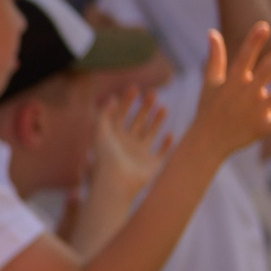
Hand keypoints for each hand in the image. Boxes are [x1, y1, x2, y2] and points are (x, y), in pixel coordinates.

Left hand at [85, 90, 171, 211]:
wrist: (116, 183)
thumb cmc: (106, 158)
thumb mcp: (100, 132)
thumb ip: (104, 114)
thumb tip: (112, 98)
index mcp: (114, 137)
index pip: (121, 114)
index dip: (127, 101)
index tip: (135, 87)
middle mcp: (127, 144)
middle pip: (137, 121)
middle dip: (145, 107)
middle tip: (152, 94)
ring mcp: (140, 155)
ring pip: (151, 133)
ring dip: (157, 120)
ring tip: (163, 107)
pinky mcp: (151, 165)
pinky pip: (162, 153)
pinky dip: (167, 144)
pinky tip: (170, 134)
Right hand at [189, 22, 270, 158]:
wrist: (206, 141)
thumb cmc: (209, 109)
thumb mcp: (210, 82)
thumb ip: (215, 57)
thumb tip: (212, 32)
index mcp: (233, 82)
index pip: (244, 58)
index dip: (253, 43)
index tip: (263, 26)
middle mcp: (245, 94)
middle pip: (266, 72)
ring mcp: (254, 111)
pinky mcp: (261, 128)